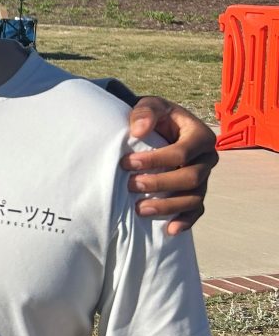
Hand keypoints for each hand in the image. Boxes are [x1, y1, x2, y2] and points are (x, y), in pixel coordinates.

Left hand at [120, 97, 218, 235]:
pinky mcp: (196, 192)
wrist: (159, 127)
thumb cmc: (155, 116)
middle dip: (160, 184)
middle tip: (131, 185)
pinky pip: (196, 210)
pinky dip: (184, 221)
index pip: (182, 152)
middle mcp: (207, 158)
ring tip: (140, 209)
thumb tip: (138, 130)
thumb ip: (145, 112)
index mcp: (200, 136)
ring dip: (168, 206)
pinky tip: (169, 230)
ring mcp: (204, 178)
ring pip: (193, 197)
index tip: (128, 163)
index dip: (156, 160)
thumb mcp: (150, 105)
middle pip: (191, 178)